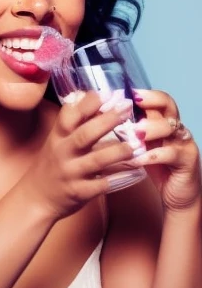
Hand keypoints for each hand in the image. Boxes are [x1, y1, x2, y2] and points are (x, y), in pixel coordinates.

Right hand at [21, 91, 135, 219]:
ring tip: (136, 145)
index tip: (106, 93)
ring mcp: (71, 173)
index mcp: (58, 137)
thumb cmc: (52, 165)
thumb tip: (95, 97)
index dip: (87, 103)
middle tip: (126, 109)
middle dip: (106, 121)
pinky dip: (119, 179)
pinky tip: (135, 173)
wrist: (35, 197)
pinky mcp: (79, 192)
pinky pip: (102, 185)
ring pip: (96, 160)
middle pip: (84, 134)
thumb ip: (75, 123)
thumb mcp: (57, 141)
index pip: (69, 115)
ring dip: (117, 151)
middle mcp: (63, 152)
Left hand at [131, 89, 201, 210]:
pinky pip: (170, 154)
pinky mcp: (187, 161)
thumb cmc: (153, 166)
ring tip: (131, 134)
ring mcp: (183, 143)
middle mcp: (176, 127)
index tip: (121, 93)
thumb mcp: (138, 145)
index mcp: (163, 120)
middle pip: (167, 105)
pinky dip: (151, 155)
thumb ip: (126, 130)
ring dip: (149, 128)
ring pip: (170, 127)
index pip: (157, 98)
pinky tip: (135, 159)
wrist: (176, 194)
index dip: (142, 94)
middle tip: (126, 109)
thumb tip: (99, 117)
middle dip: (148, 103)